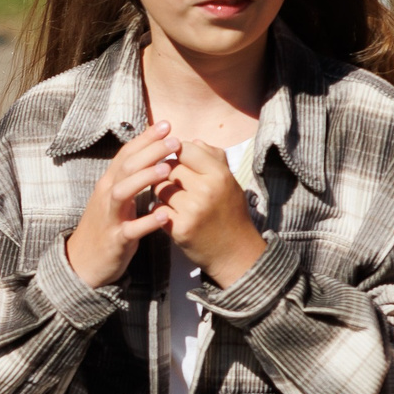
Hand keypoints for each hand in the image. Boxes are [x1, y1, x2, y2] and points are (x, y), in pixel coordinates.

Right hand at [63, 122, 182, 287]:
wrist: (83, 262)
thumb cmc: (106, 226)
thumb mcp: (116, 199)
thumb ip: (130, 179)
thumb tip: (150, 157)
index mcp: (109, 183)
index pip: (126, 154)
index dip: (145, 138)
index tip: (166, 124)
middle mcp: (106, 195)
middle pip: (126, 167)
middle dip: (150, 152)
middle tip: (175, 140)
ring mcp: (109, 216)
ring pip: (123, 192)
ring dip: (144, 179)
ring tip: (168, 170)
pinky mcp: (115, 239)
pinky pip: (130, 229)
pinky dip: (147, 222)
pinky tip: (164, 215)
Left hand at [155, 141, 265, 287]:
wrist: (236, 252)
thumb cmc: (230, 212)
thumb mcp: (229, 181)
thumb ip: (213, 157)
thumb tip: (192, 140)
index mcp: (220, 175)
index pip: (186, 149)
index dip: (178, 153)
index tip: (178, 161)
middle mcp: (206, 190)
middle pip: (169, 167)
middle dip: (166, 173)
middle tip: (174, 183)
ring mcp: (192, 210)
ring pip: (159, 187)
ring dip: (161, 191)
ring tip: (172, 198)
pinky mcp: (180, 228)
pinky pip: (157, 207)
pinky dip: (159, 210)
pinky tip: (169, 214)